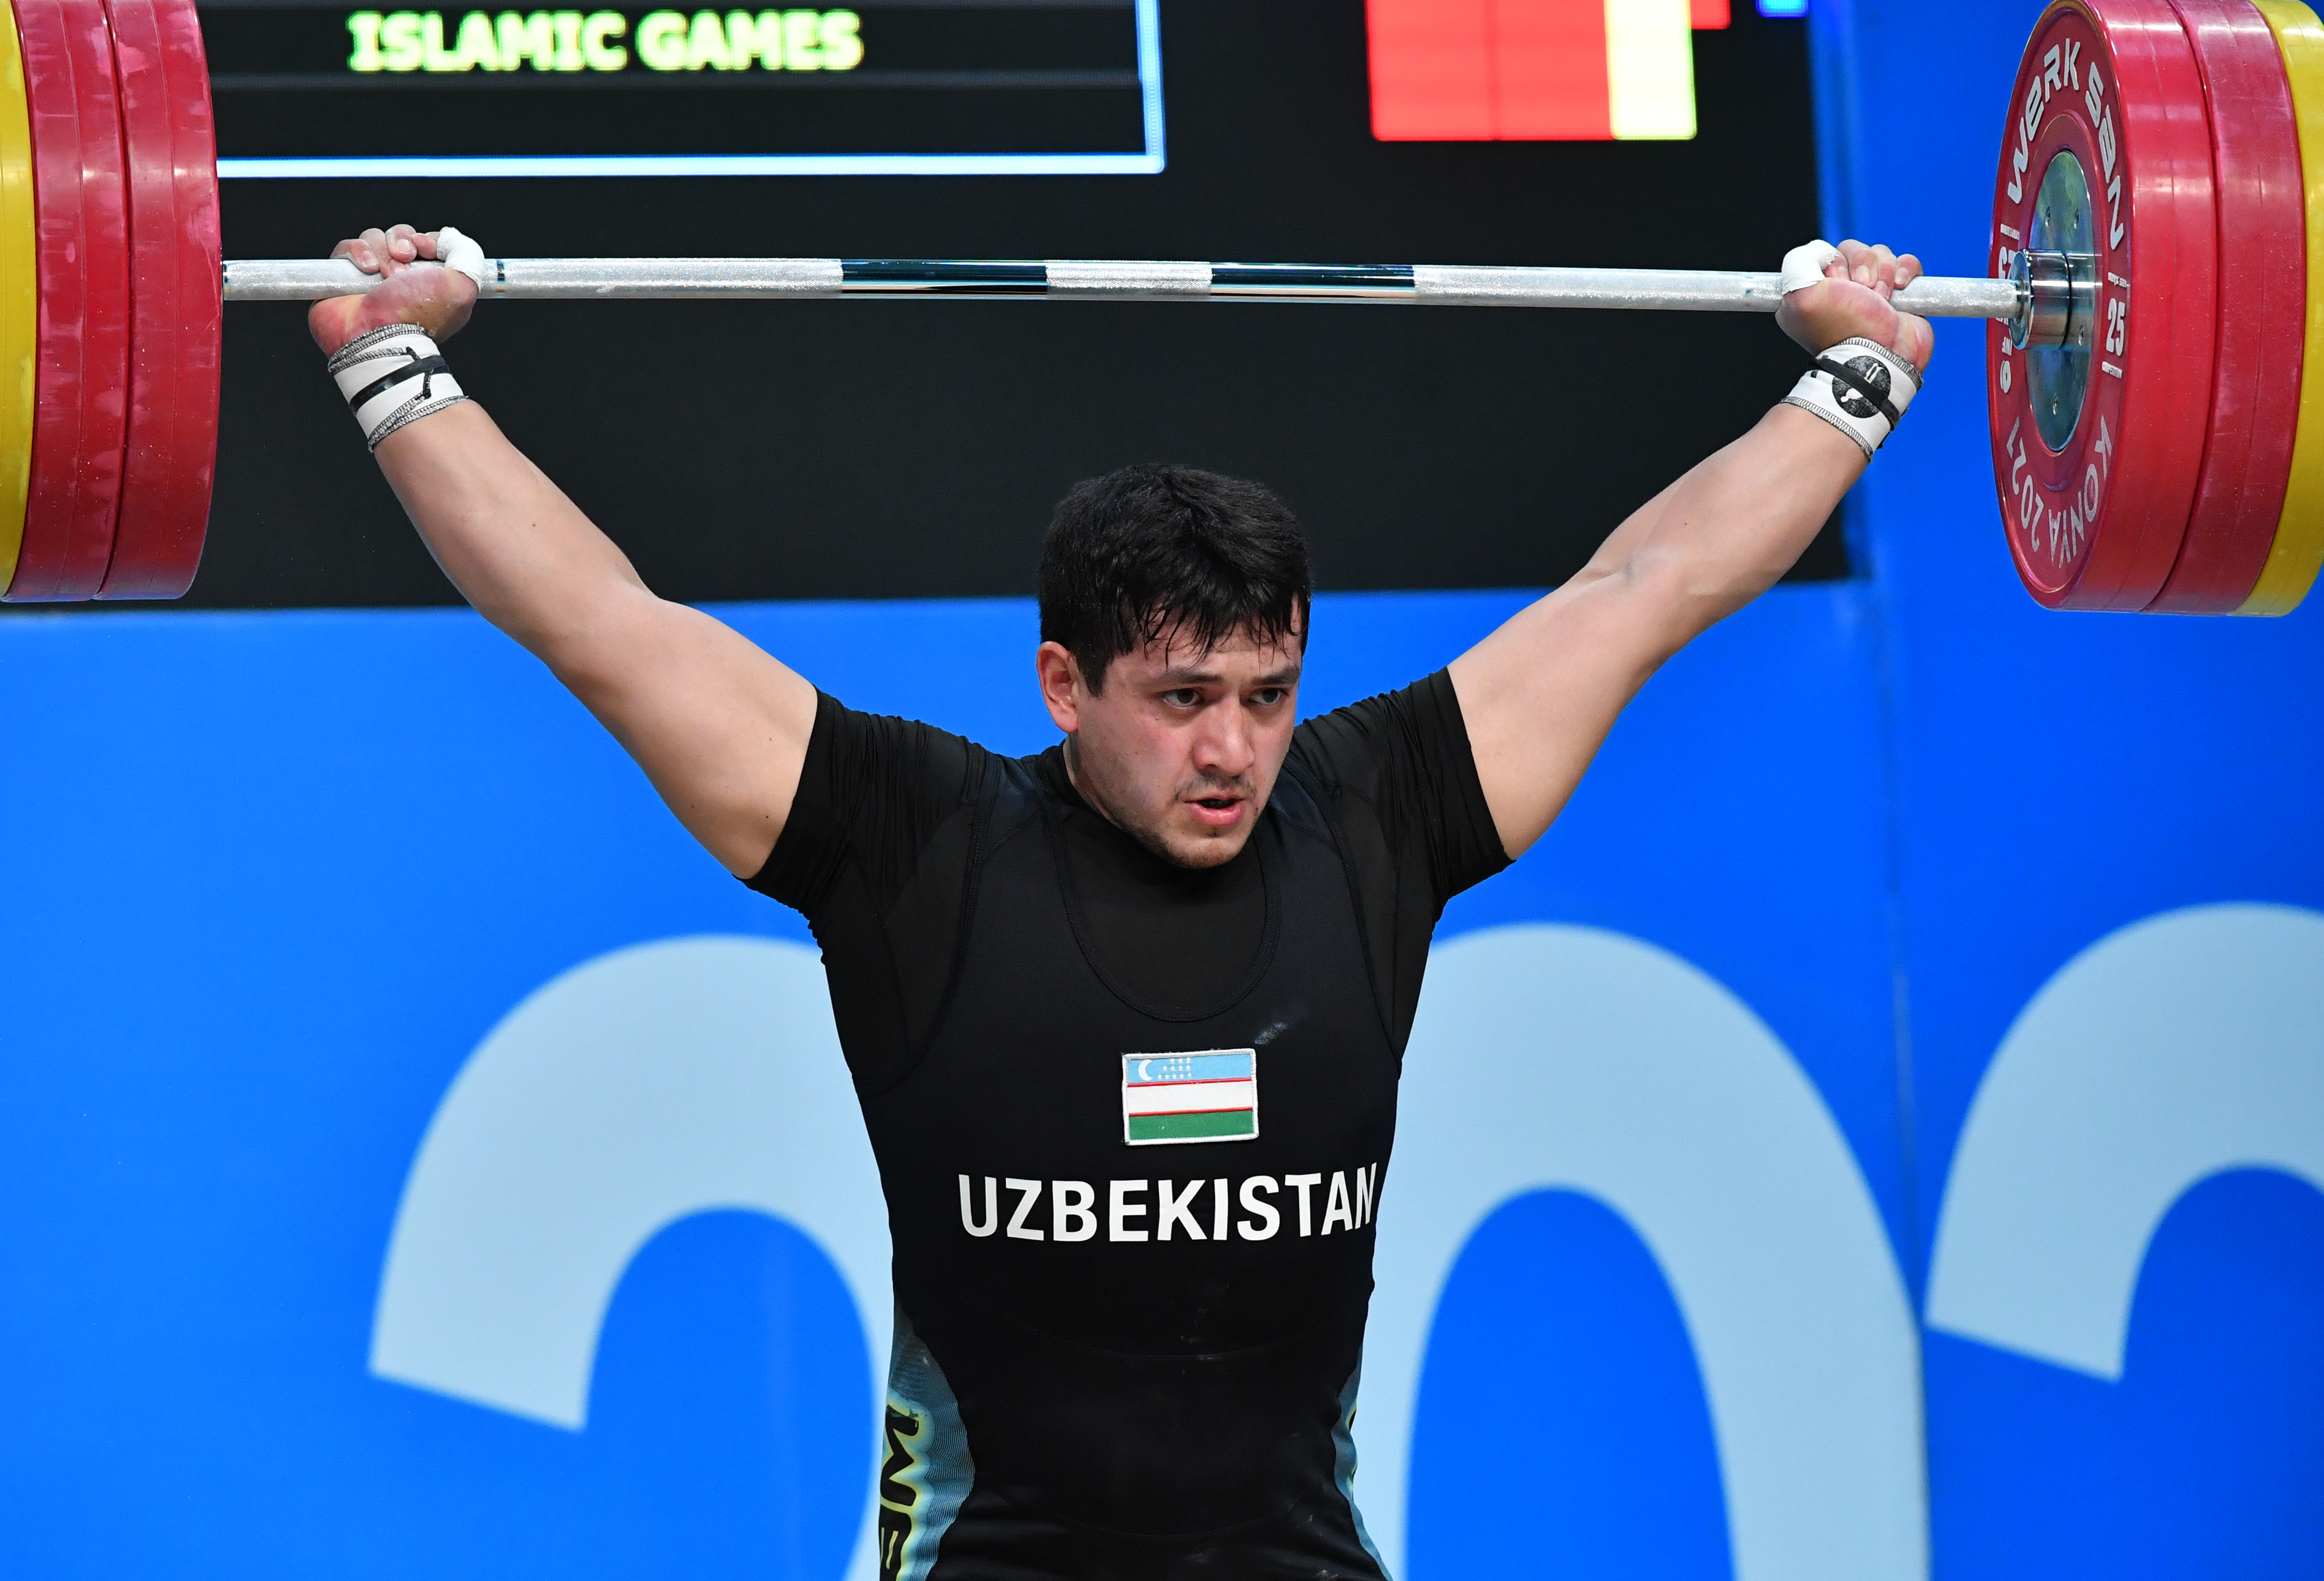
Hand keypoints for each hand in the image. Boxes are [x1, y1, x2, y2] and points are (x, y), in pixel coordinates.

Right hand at [307, 224, 478, 356]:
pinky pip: (347, 247)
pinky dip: (357, 251)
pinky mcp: (343, 278)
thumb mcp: (462, 286)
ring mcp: (371, 279)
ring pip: (374, 239)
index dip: (427, 240)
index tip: (425, 249)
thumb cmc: (418, 315)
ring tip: (384, 274)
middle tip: (402, 268)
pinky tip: (366, 268)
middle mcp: (401, 280)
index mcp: (430, 283)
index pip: (427, 244)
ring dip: (381, 250)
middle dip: (402, 244)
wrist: (376, 337)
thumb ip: (466, 255)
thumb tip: (450, 238)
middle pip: (400, 237)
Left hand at [1775, 239, 1933, 374]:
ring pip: (1881, 254)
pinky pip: (1905, 263)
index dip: (1835, 262)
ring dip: (1884, 272)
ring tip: (1880, 298)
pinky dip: (1905, 269)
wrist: (1883, 355)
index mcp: (1813, 293)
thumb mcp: (1800, 294)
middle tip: (1863, 291)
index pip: (1826, 254)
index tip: (1835, 282)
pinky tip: (1901, 287)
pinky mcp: (1901, 295)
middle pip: (1854, 250)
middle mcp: (1841, 292)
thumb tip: (1823, 252)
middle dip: (1862, 265)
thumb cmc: (1843, 326)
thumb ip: (1798, 261)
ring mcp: (1871, 293)